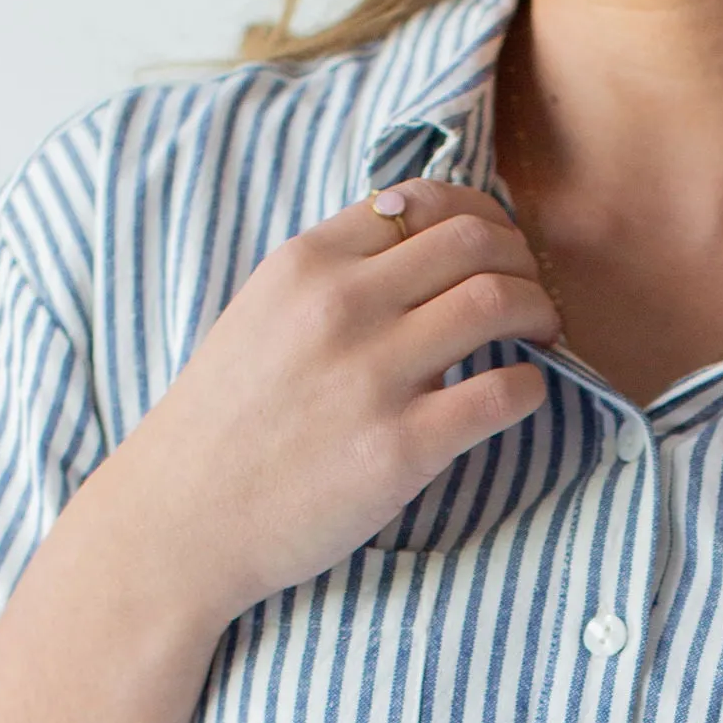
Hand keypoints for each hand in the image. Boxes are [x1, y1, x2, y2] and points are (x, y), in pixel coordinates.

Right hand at [118, 177, 557, 625]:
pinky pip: (506, 393)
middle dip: (523, 259)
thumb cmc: (223, 424)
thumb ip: (331, 279)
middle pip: (476, 241)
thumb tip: (416, 248)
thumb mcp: (260, 317)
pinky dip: (531, 388)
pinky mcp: (402, 448)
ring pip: (500, 302)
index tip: (495, 249)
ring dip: (540, 312)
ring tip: (540, 337)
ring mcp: (373, 376)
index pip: (421, 202)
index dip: (478, 218)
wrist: (181, 521)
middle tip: (533, 294)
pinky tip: (520, 396)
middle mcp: (342, 307)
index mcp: (306, 265)